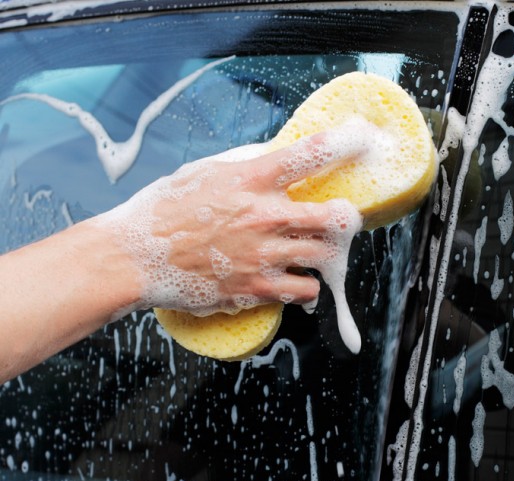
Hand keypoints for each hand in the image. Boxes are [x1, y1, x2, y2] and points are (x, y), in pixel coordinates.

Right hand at [99, 126, 365, 315]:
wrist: (135, 256)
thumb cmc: (165, 211)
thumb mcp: (205, 172)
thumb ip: (245, 167)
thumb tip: (274, 158)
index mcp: (251, 178)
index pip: (309, 154)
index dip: (343, 144)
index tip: (362, 140)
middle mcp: (264, 215)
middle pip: (334, 217)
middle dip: (346, 219)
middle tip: (342, 221)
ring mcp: (263, 254)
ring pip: (325, 257)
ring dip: (325, 255)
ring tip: (314, 254)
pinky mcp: (256, 288)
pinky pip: (305, 291)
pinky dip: (307, 288)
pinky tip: (298, 281)